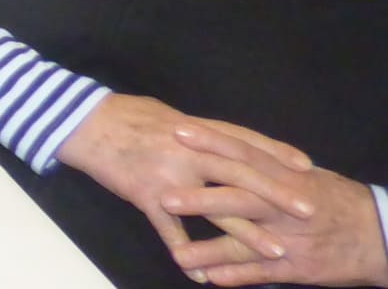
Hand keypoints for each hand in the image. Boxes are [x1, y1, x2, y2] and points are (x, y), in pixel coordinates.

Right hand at [57, 94, 322, 263]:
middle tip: (307, 211)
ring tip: (276, 254)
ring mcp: (168, 176)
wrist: (80, 122)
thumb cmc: (123, 115)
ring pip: (216, 209)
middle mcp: (188, 152)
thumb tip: (220, 139)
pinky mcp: (145, 196)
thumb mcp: (166, 114)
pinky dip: (187, 254)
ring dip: (248, 234)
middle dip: (277, 194)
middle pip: (242, 174)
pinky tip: (201, 274)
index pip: (244, 140)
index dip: (276, 153)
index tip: (305, 166)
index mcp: (194, 130)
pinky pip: (170, 231)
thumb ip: (196, 131)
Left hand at [160, 123, 384, 285]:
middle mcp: (285, 205)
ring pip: (245, 242)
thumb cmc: (336, 200)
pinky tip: (210, 279)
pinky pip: (262, 273)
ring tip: (178, 255)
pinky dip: (236, 276)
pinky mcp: (297, 267)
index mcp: (286, 175)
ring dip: (210, 249)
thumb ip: (268, 165)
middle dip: (201, 198)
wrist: (379, 235)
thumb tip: (231, 146)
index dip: (212, 141)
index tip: (178, 131)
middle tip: (164, 197)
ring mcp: (289, 238)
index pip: (244, 152)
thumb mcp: (304, 175)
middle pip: (239, 197)